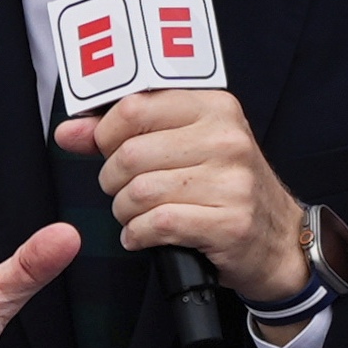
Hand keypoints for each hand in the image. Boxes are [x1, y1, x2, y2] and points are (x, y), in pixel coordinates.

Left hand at [56, 88, 304, 303]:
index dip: (105, 134)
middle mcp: (226, 138)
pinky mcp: (230, 222)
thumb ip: (123, 134)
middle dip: (113, 180)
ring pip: (140, 191)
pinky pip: (157, 224)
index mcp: (214, 107)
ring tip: (136, 215)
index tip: (108, 150)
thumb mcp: (184, 146)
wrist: (278, 240)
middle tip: (123, 191)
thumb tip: (68, 131)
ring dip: (124, 211)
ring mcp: (232, 181)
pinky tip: (144, 235)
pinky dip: (138, 235)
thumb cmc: (224, 188)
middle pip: (130, 154)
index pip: (133, 107)